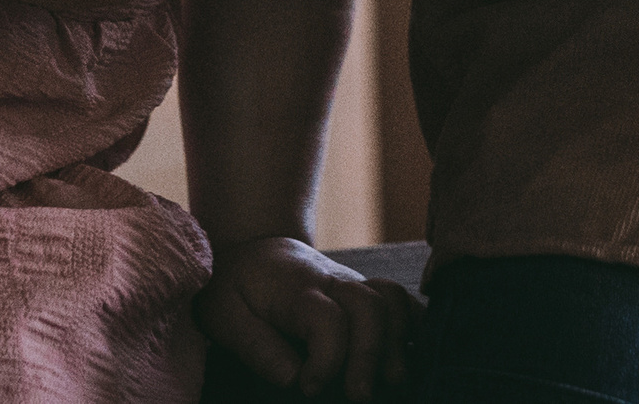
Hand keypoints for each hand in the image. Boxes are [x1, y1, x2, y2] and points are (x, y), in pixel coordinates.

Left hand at [198, 236, 418, 400]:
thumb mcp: (223, 315)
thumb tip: (292, 378)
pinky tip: (412, 357)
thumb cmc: (237, 288)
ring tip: (393, 382)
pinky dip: (414, 326)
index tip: (310, 388)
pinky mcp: (366, 293)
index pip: (326, 318)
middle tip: (359, 396)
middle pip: (369, 306)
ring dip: (398, 342)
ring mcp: (354, 284)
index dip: (326, 358)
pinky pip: (402, 300)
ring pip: (392, 300)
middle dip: (370, 354)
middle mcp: (331, 281)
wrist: (255, 250)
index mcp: (294, 289)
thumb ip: (256, 346)